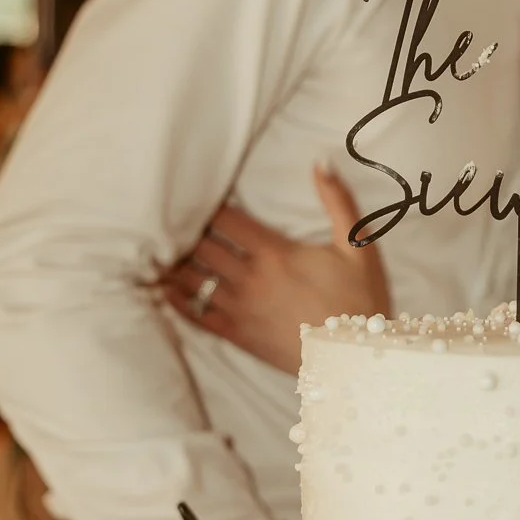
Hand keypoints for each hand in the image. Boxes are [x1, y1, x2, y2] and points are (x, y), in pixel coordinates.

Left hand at [161, 167, 389, 372]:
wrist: (354, 359)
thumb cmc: (359, 299)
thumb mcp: (358, 244)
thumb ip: (338, 200)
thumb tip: (321, 161)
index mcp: (274, 252)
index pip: (226, 220)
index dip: (207, 205)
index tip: (197, 193)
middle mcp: (250, 278)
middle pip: (202, 246)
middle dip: (187, 230)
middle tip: (172, 217)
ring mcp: (240, 308)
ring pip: (193, 279)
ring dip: (176, 261)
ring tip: (160, 247)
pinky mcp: (237, 335)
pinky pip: (197, 315)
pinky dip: (176, 300)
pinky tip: (164, 288)